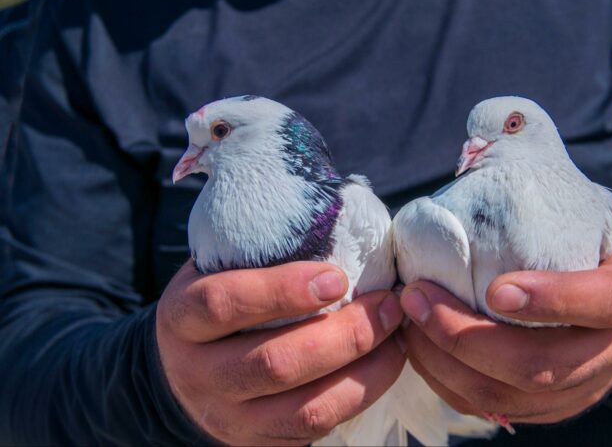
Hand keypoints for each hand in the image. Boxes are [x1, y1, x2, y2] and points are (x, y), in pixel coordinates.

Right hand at [156, 260, 404, 444]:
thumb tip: (342, 221)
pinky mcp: (257, 443)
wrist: (183, 369)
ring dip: (362, 369)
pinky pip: (316, 429)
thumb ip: (261, 251)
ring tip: (395, 334)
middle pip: (274, 364)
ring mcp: (227, 417)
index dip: (281, 290)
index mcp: (181, 317)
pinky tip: (384, 362)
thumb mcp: (219, 268)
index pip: (222, 304)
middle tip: (387, 305)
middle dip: (344, 335)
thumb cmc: (219, 299)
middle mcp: (198, 374)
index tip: (336, 277)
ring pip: (303, 409)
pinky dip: (359, 394)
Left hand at [399, 214, 611, 424]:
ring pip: (507, 395)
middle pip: (538, 365)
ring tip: (406, 319)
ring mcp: (579, 389)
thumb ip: (548, 203)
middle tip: (416, 297)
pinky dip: (445, 379)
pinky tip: (418, 346)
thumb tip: (472, 164)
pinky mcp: (548, 409)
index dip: (552, 299)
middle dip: (465, 336)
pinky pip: (490, 406)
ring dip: (444, 361)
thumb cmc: (596, 244)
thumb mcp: (592, 215)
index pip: (602, 302)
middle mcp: (609, 352)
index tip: (496, 288)